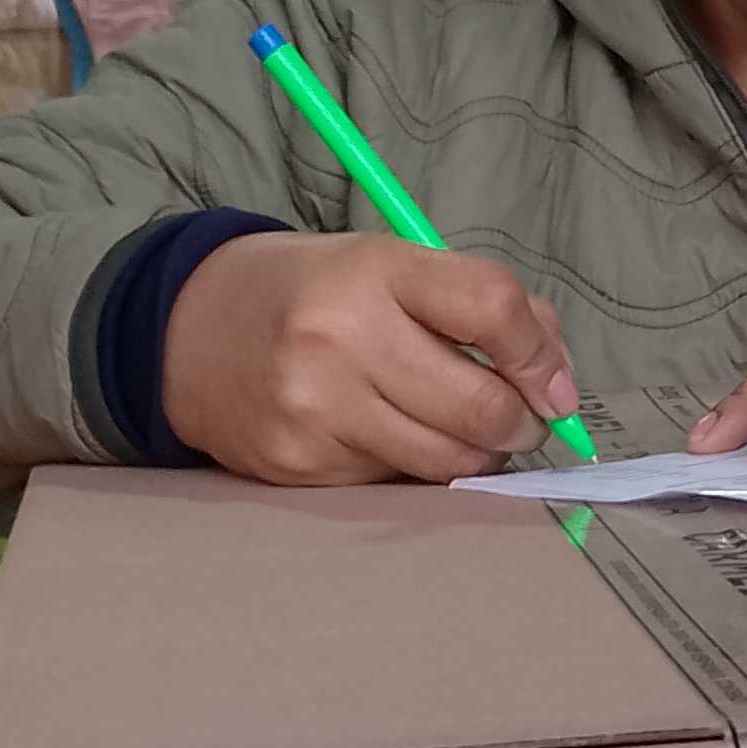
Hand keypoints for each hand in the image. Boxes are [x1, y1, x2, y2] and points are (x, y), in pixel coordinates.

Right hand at [160, 233, 578, 486]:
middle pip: (481, 405)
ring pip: (447, 460)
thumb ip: (482, 305)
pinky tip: (390, 436)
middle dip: (522, 424)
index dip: (541, 355)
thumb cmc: (314, 296)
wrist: (188, 332)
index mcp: (374, 269)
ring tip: (464, 432)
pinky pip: (394, 481)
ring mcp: (315, 406)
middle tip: (522, 422)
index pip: (491, 308)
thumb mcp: (390, 266)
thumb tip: (558, 381)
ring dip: (477, 455)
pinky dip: (413, 467)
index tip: (555, 387)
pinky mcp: (299, 463)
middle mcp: (341, 336)